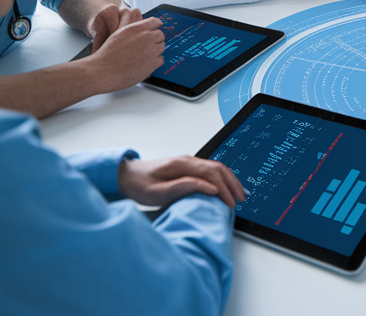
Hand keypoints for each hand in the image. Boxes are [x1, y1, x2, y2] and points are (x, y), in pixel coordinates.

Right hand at [85, 9, 165, 91]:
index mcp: (137, 28)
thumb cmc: (108, 54)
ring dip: (154, 51)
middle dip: (154, 41)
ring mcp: (152, 49)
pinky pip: (161, 60)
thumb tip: (143, 26)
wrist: (104, 70)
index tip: (155, 30)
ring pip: (161, 47)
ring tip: (140, 57)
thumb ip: (133, 29)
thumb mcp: (119, 33)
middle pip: (160, 35)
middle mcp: (146, 36)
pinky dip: (154, 63)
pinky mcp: (154, 62)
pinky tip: (142, 64)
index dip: (155, 27)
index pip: (155, 22)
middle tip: (144, 48)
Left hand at [118, 155, 246, 208]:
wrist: (125, 176)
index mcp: (182, 164)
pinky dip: (222, 179)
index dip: (224, 189)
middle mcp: (188, 160)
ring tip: (237, 195)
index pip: (211, 174)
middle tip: (240, 200)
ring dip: (229, 180)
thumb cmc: (138, 185)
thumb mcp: (157, 192)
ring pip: (216, 168)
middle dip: (232, 184)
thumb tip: (209, 187)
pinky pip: (210, 171)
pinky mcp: (187, 168)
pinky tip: (224, 188)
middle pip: (218, 168)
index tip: (230, 204)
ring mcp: (188, 163)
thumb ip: (183, 188)